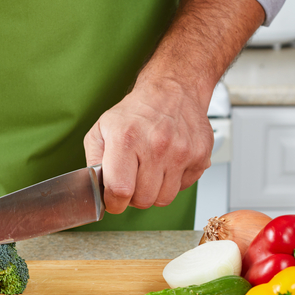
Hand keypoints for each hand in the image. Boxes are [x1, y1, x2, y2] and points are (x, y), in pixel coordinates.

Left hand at [84, 79, 212, 212]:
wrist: (172, 91)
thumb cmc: (136, 112)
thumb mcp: (101, 130)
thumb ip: (93, 161)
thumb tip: (95, 189)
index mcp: (127, 139)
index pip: (120, 190)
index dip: (114, 202)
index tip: (113, 200)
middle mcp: (156, 146)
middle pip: (143, 200)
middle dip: (134, 197)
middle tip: (132, 181)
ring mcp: (181, 152)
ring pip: (164, 199)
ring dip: (154, 192)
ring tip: (149, 171)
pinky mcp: (200, 157)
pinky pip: (183, 188)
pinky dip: (173, 182)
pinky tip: (167, 164)